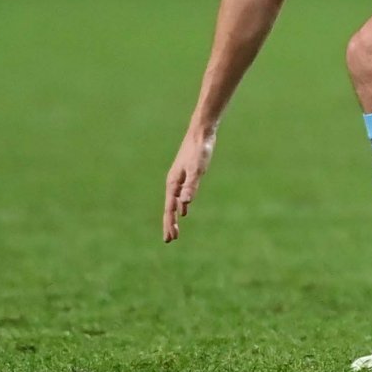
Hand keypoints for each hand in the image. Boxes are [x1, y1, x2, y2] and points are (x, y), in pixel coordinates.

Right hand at [163, 125, 216, 241]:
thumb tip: (185, 204)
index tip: (170, 239)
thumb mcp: (197, 169)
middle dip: (170, 223)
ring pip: (175, 201)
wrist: (201, 132)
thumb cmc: (199, 150)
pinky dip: (181, 204)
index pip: (170, 209)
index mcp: (173, 183)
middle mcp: (173, 182)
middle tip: (170, 239)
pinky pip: (181, 194)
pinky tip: (185, 209)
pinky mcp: (187, 174)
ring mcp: (179, 178)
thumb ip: (192, 185)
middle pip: (170, 207)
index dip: (170, 224)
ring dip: (175, 215)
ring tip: (176, 228)